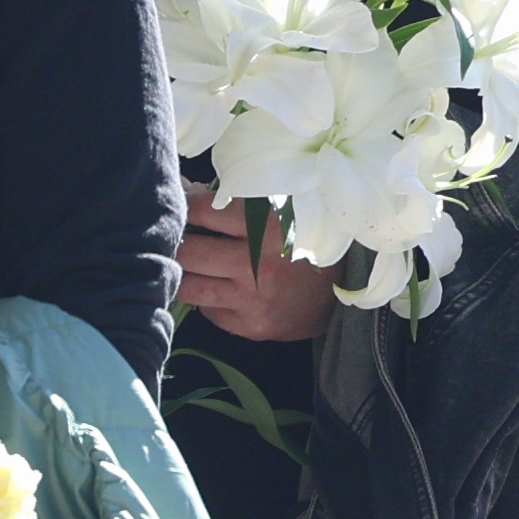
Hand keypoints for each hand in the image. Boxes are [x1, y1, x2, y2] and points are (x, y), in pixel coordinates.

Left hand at [175, 183, 338, 345]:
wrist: (345, 287)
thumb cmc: (305, 237)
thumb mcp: (282, 207)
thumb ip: (238, 200)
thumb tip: (187, 192)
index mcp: (265, 224)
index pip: (202, 211)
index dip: (183, 205)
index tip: (179, 203)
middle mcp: (256, 263)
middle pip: (188, 252)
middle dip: (176, 241)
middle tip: (173, 235)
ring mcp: (252, 299)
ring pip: (188, 287)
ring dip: (182, 273)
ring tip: (187, 262)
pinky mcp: (250, 325)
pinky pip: (208, 311)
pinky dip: (207, 298)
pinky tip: (218, 287)